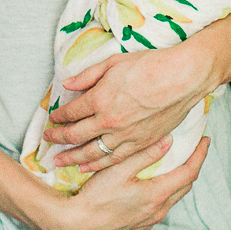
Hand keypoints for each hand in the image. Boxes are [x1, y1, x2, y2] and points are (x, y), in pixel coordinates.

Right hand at [34, 135, 211, 229]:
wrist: (77, 226)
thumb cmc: (95, 197)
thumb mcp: (119, 170)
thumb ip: (145, 154)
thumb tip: (168, 140)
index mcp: (157, 195)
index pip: (189, 173)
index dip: (200, 155)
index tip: (206, 140)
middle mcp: (158, 210)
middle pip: (185, 185)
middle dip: (192, 165)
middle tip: (194, 148)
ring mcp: (149, 220)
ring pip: (173, 196)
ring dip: (178, 178)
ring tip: (175, 161)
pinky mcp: (139, 225)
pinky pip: (161, 205)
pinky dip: (165, 190)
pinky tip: (154, 181)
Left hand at [44, 45, 213, 172]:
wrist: (183, 77)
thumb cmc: (150, 65)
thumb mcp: (114, 62)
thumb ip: (88, 75)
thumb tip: (67, 83)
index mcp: (100, 98)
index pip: (71, 112)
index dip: (58, 116)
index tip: (52, 118)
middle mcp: (109, 120)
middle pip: (75, 135)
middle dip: (57, 138)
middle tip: (47, 141)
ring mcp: (125, 135)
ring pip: (91, 152)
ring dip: (72, 158)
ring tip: (59, 162)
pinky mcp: (140, 143)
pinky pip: (114, 159)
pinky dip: (97, 165)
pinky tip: (87, 167)